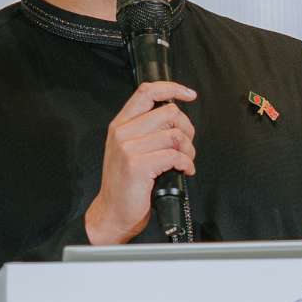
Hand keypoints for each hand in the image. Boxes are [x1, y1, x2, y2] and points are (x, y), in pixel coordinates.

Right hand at [84, 79, 196, 245]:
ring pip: (175, 135)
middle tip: (186, 146)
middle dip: (187, 129)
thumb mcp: (129, 149)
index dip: (172, 89)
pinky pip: (175, 155)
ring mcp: (129, 148)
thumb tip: (175, 117)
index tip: (189, 95)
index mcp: (120, 124)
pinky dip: (186, 164)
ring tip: (185, 161)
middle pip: (169, 113)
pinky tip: (184, 171)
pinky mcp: (138, 165)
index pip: (146, 92)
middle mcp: (122, 133)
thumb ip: (146, 129)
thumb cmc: (126, 184)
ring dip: (189, 150)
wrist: (113, 213)